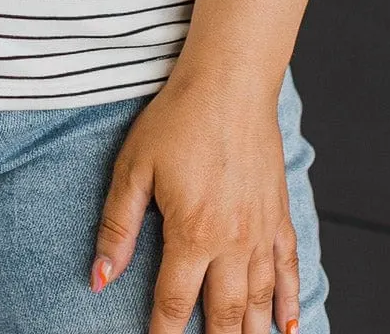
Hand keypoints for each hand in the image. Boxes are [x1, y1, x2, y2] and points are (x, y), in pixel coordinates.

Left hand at [90, 67, 299, 333]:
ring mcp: (261, 230)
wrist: (229, 81)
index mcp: (192, 233)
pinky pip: (289, 268)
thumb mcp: (134, 167)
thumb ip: (118, 226)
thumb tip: (99, 278)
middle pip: (225, 315)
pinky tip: (288, 328)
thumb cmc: (178, 117)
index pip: (175, 304)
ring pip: (260, 302)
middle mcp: (232, 241)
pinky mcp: (279, 214)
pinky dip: (290, 302)